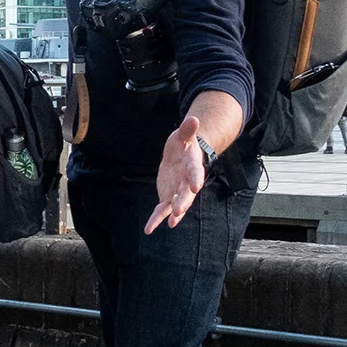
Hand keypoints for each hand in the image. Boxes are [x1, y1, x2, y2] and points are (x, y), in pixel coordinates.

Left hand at [146, 115, 208, 233]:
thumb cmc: (183, 144)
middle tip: (179, 211)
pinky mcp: (168, 196)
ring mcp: (178, 191)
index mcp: (193, 166)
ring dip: (173, 213)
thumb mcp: (183, 135)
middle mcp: (188, 182)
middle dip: (183, 202)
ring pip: (176, 204)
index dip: (196, 179)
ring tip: (171, 223)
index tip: (196, 187)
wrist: (182, 154)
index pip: (195, 173)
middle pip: (187, 193)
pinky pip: (162, 209)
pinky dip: (157, 218)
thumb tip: (193, 117)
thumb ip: (188, 129)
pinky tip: (150, 229)